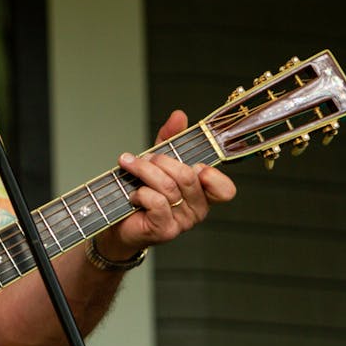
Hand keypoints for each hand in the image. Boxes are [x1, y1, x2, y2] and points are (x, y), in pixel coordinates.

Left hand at [96, 110, 237, 260]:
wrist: (119, 223)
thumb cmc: (142, 191)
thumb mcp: (158, 160)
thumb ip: (171, 138)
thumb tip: (179, 115)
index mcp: (204, 193)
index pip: (225, 190)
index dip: (212, 176)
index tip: (193, 165)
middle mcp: (197, 210)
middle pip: (187, 177)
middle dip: (160, 161)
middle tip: (143, 158)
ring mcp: (182, 222)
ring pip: (168, 187)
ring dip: (144, 171)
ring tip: (130, 167)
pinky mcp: (164, 230)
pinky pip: (156, 202)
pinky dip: (140, 193)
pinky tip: (134, 195)